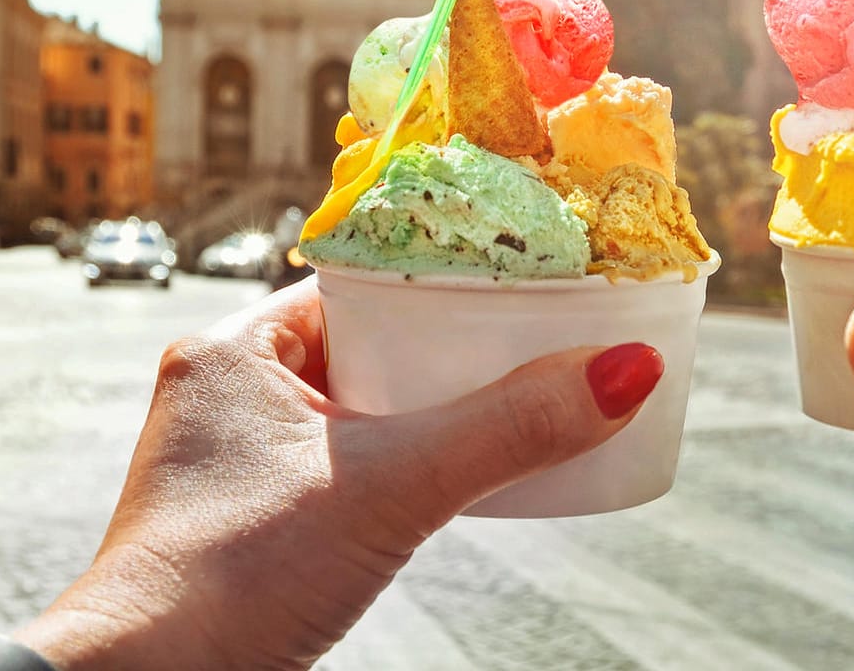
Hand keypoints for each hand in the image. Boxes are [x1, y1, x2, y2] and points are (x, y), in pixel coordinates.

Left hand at [12, 279, 662, 669]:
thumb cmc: (236, 577)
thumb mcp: (395, 486)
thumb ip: (512, 427)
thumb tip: (628, 369)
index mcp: (235, 349)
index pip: (360, 280)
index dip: (444, 276)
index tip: (520, 276)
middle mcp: (225, 392)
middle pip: (369, 343)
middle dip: (450, 349)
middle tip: (533, 342)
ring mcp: (232, 459)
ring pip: (359, 407)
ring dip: (428, 410)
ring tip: (510, 405)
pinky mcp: (248, 519)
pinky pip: (345, 463)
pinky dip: (401, 463)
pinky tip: (449, 479)